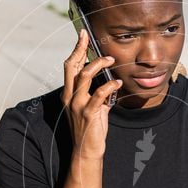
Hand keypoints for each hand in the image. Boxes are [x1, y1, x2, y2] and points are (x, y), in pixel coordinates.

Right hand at [61, 28, 121, 159]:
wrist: (87, 152)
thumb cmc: (91, 130)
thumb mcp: (93, 108)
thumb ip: (97, 95)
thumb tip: (109, 83)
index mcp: (69, 94)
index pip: (70, 67)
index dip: (76, 50)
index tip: (82, 36)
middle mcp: (70, 97)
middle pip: (72, 66)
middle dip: (80, 49)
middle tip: (87, 36)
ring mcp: (78, 105)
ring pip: (84, 77)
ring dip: (98, 65)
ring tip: (110, 60)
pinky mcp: (89, 114)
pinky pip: (99, 94)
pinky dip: (110, 86)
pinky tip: (118, 83)